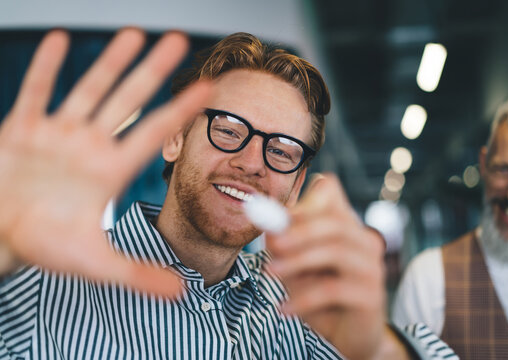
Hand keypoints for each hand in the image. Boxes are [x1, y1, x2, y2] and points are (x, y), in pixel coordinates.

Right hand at [0, 28, 210, 296]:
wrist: (0, 235)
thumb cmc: (44, 246)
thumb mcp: (94, 263)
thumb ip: (137, 274)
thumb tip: (183, 293)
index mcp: (110, 170)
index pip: (154, 132)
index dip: (181, 109)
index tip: (209, 88)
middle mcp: (90, 145)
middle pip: (128, 100)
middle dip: (153, 70)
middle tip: (177, 40)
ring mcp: (58, 133)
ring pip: (90, 89)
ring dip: (111, 61)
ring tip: (134, 33)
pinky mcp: (23, 128)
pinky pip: (37, 91)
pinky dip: (46, 68)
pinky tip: (58, 40)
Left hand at [267, 174, 407, 358]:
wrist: (348, 336)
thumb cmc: (320, 296)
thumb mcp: (294, 267)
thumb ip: (283, 246)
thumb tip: (269, 227)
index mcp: (345, 226)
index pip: (331, 192)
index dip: (305, 199)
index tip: (278, 217)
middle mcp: (364, 241)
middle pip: (335, 222)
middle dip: (299, 230)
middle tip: (272, 243)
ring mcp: (372, 268)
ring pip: (336, 251)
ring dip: (297, 261)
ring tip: (269, 273)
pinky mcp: (372, 296)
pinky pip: (334, 290)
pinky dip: (304, 298)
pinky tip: (284, 309)